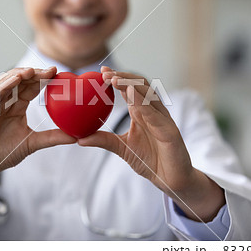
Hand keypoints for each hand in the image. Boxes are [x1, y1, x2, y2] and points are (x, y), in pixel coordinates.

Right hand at [0, 66, 76, 210]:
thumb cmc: (4, 154)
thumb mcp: (32, 143)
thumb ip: (52, 137)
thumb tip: (76, 137)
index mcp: (17, 106)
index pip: (31, 87)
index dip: (43, 78)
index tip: (57, 72)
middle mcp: (5, 101)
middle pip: (20, 81)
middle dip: (34, 74)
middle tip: (50, 71)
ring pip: (6, 83)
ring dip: (18, 75)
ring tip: (33, 71)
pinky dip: (4, 86)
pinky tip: (15, 80)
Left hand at [78, 66, 224, 221]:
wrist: (171, 179)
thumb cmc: (150, 161)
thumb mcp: (122, 148)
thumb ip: (104, 140)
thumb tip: (79, 139)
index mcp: (142, 112)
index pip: (130, 89)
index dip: (117, 78)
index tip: (101, 71)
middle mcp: (153, 112)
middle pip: (140, 86)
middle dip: (123, 77)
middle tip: (106, 73)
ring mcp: (163, 120)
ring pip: (149, 96)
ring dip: (132, 85)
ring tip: (115, 80)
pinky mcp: (170, 131)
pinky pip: (156, 116)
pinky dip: (144, 104)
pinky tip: (132, 95)